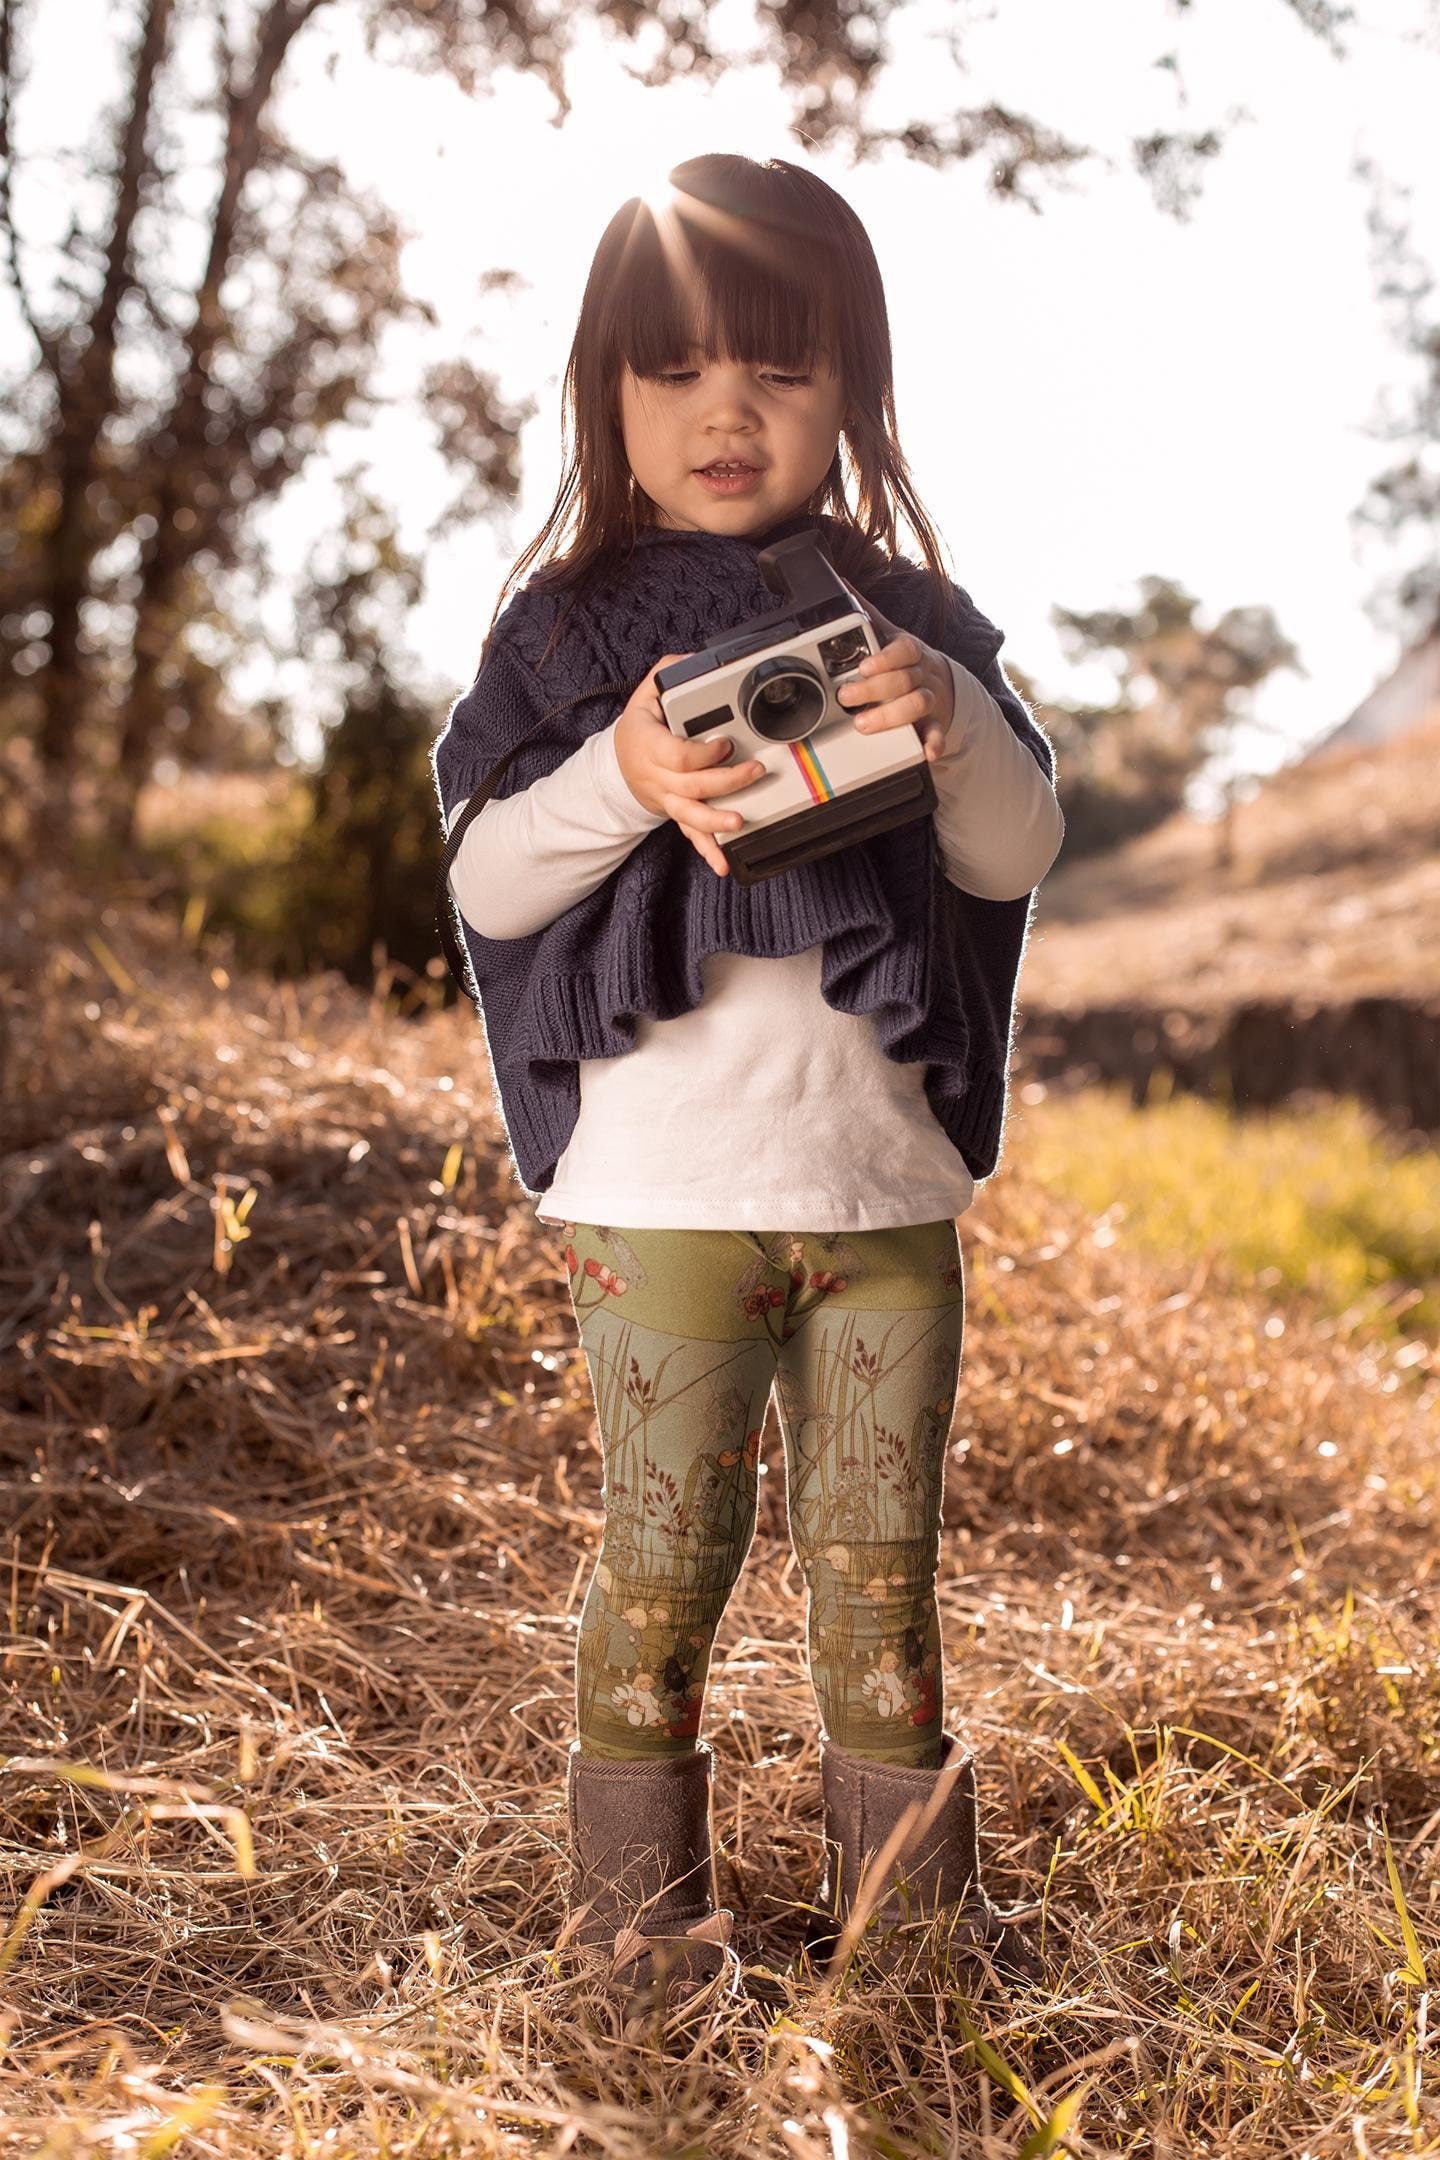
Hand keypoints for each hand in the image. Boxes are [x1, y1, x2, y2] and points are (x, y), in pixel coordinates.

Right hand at [612, 654, 766, 876]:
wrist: (621, 766)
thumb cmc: (639, 730)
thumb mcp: (646, 696)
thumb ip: (667, 675)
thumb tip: (691, 662)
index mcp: (650, 746)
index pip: (677, 755)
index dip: (703, 753)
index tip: (725, 743)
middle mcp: (658, 777)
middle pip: (692, 785)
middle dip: (726, 781)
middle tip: (755, 771)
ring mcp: (667, 799)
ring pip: (690, 815)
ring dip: (716, 820)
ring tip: (739, 821)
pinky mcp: (677, 813)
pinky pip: (691, 835)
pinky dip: (707, 851)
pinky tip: (723, 864)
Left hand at [837, 604, 956, 761]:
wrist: (944, 685)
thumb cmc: (909, 662)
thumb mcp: (892, 637)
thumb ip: (869, 615)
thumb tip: (843, 585)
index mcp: (910, 651)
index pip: (903, 650)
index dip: (885, 658)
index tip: (863, 667)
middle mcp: (922, 673)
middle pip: (904, 679)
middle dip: (874, 689)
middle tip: (847, 697)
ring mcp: (930, 699)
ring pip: (917, 704)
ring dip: (891, 716)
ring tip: (864, 724)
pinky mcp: (935, 723)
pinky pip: (937, 732)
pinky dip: (933, 742)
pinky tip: (926, 751)